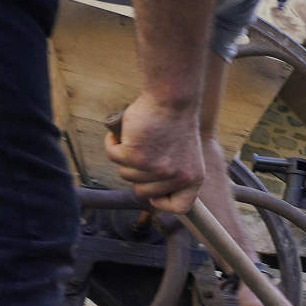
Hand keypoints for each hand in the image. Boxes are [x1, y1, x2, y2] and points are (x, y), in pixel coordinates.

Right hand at [104, 94, 204, 212]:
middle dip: (136, 174)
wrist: (171, 98)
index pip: (179, 207)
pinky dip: (112, 144)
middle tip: (140, 153)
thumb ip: (174, 174)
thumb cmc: (175, 122)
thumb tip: (153, 194)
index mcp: (193, 178)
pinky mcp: (135, 156)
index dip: (162, 201)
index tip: (153, 191)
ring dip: (124, 157)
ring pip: (125, 174)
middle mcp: (176, 177)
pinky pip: (113, 157)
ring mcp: (155, 169)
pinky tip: (119, 135)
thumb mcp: (185, 154)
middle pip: (142, 191)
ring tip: (134, 139)